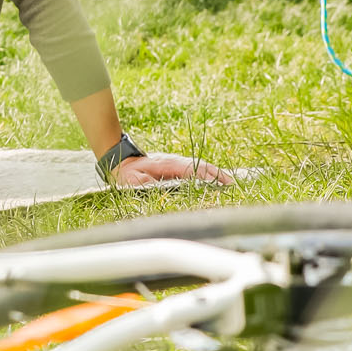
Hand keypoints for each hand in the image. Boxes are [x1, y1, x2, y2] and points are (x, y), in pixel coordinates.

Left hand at [110, 153, 232, 187]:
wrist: (119, 161)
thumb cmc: (125, 174)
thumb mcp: (133, 181)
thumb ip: (147, 185)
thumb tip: (162, 189)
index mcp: (166, 165)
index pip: (191, 169)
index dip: (206, 175)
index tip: (220, 182)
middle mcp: (174, 162)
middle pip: (199, 166)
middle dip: (216, 174)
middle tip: (232, 184)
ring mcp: (175, 163)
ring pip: (198, 166)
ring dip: (214, 173)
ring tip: (229, 183)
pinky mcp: (174, 167)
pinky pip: (194, 169)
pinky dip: (206, 173)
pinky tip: (215, 180)